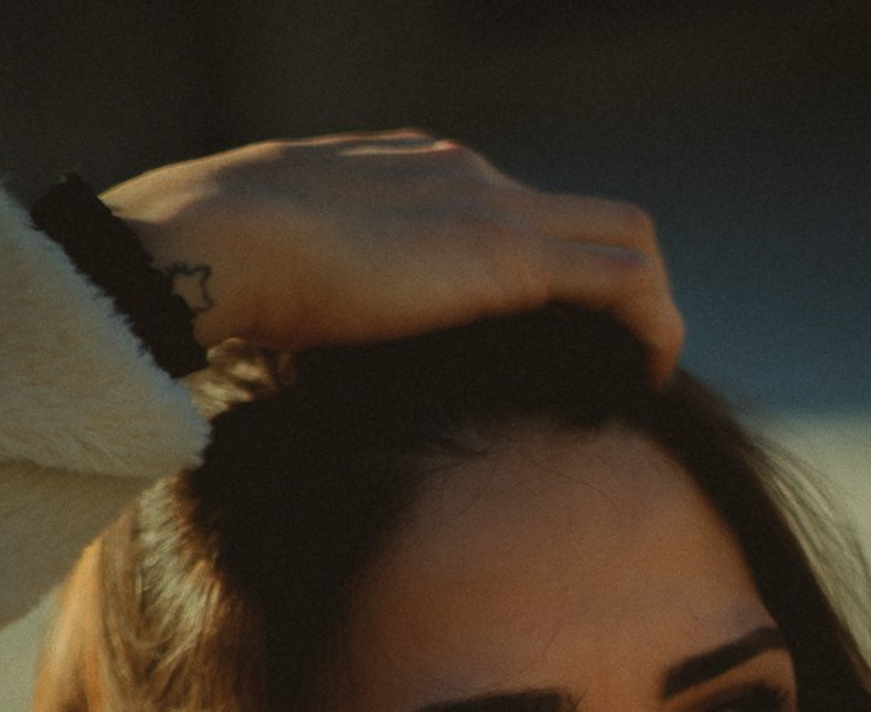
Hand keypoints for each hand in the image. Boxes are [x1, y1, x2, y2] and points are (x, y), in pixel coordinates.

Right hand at [102, 131, 683, 381]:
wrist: (218, 242)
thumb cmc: (227, 273)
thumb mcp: (289, 279)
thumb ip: (325, 296)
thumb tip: (312, 350)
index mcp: (413, 173)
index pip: (512, 209)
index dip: (549, 270)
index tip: (554, 339)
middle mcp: (466, 173)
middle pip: (583, 216)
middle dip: (618, 285)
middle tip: (622, 360)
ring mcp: (492, 205)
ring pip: (624, 237)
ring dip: (650, 307)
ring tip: (645, 375)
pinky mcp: (508, 255)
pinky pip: (623, 279)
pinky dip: (652, 325)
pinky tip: (650, 379)